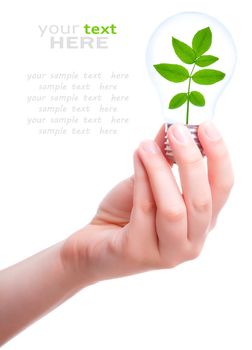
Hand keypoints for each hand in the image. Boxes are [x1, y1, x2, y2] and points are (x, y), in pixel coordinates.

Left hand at [61, 122, 233, 283]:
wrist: (95, 243)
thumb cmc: (126, 213)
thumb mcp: (149, 181)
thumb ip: (163, 159)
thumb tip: (170, 125)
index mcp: (201, 222)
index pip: (222, 188)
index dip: (218, 157)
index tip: (206, 126)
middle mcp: (192, 241)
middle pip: (202, 200)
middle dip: (191, 161)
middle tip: (176, 130)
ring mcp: (168, 253)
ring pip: (174, 209)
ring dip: (160, 170)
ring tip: (146, 145)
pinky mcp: (139, 253)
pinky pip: (144, 210)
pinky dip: (141, 179)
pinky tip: (136, 157)